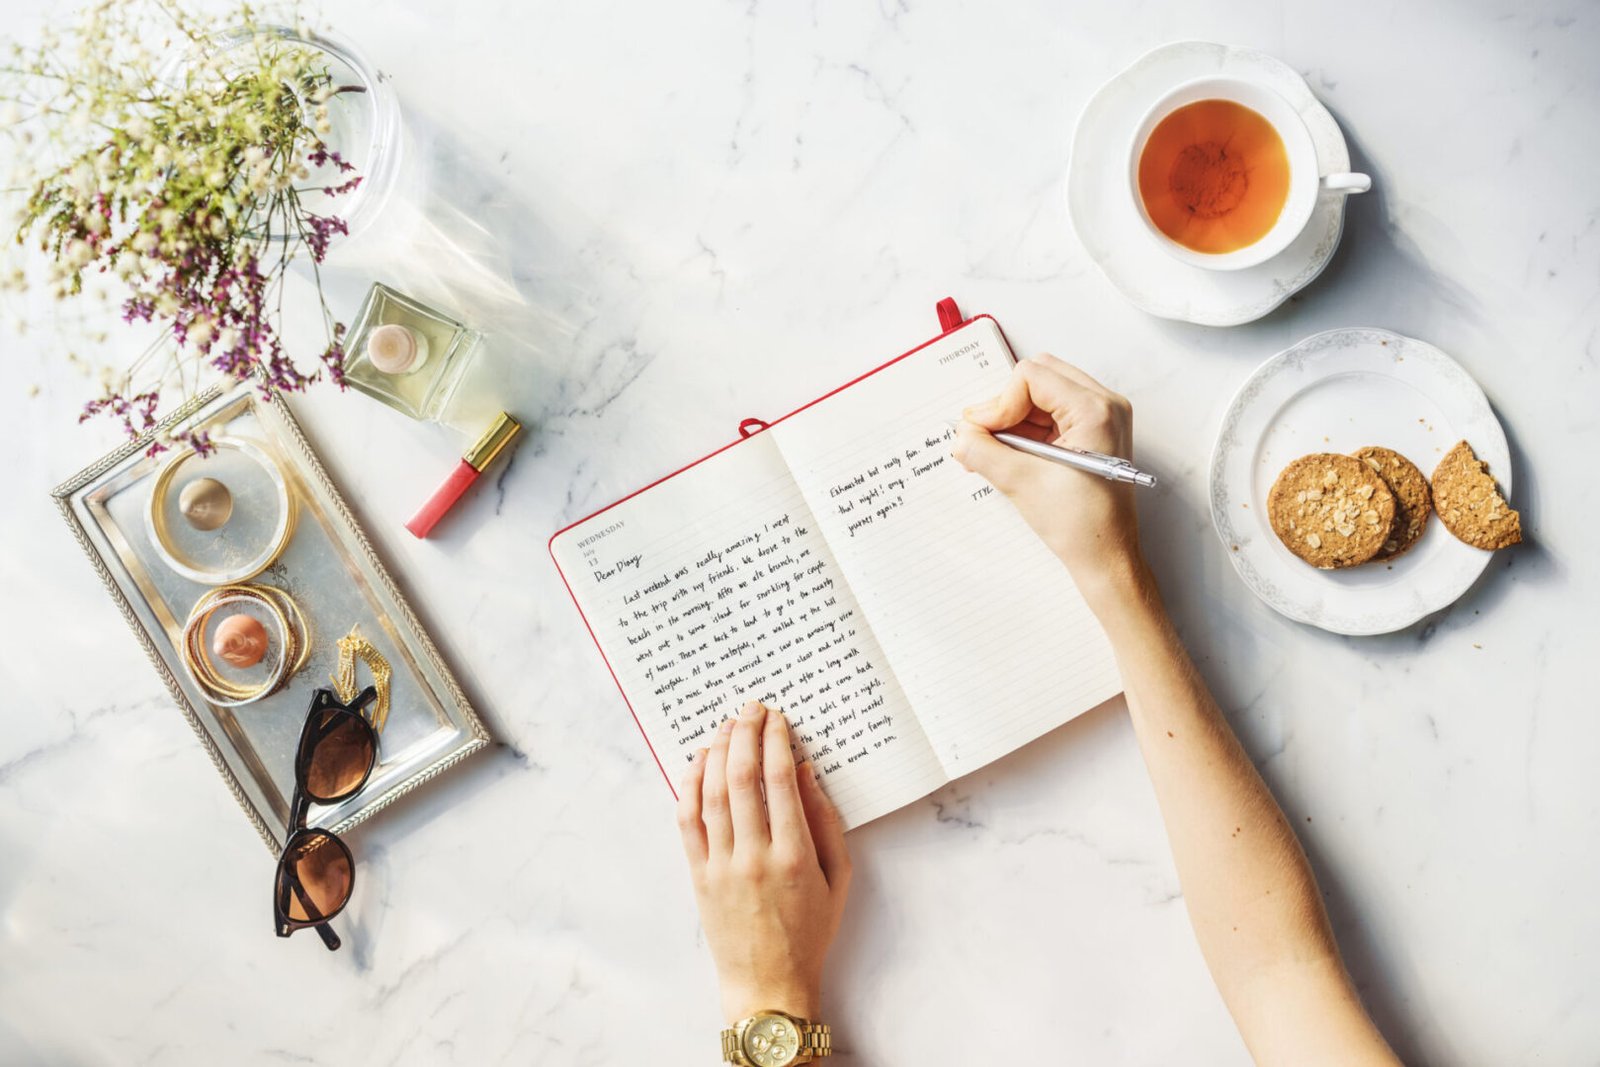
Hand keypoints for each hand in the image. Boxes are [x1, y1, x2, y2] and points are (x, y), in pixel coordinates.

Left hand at [677, 700, 851, 1023]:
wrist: (768, 982)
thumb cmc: (810, 932)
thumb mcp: (838, 878)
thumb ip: (825, 822)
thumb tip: (804, 772)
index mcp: (794, 855)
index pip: (780, 780)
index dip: (776, 740)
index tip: (778, 718)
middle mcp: (754, 856)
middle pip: (743, 777)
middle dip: (746, 734)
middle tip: (752, 709)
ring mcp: (721, 865)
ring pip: (713, 793)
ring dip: (718, 751)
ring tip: (727, 725)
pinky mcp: (698, 875)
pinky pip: (687, 821)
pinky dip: (690, 785)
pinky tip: (698, 761)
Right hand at [952, 354, 1145, 609]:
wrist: (1106, 557)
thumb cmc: (1081, 526)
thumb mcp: (1020, 483)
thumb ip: (982, 451)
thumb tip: (959, 434)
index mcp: (1096, 411)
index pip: (1030, 377)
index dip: (998, 403)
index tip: (982, 432)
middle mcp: (1105, 405)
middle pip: (1038, 377)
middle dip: (1004, 405)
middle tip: (984, 436)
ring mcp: (1101, 418)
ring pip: (1041, 394)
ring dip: (1012, 418)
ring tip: (991, 451)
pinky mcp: (1092, 433)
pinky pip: (1050, 413)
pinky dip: (1024, 429)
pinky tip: (1008, 455)